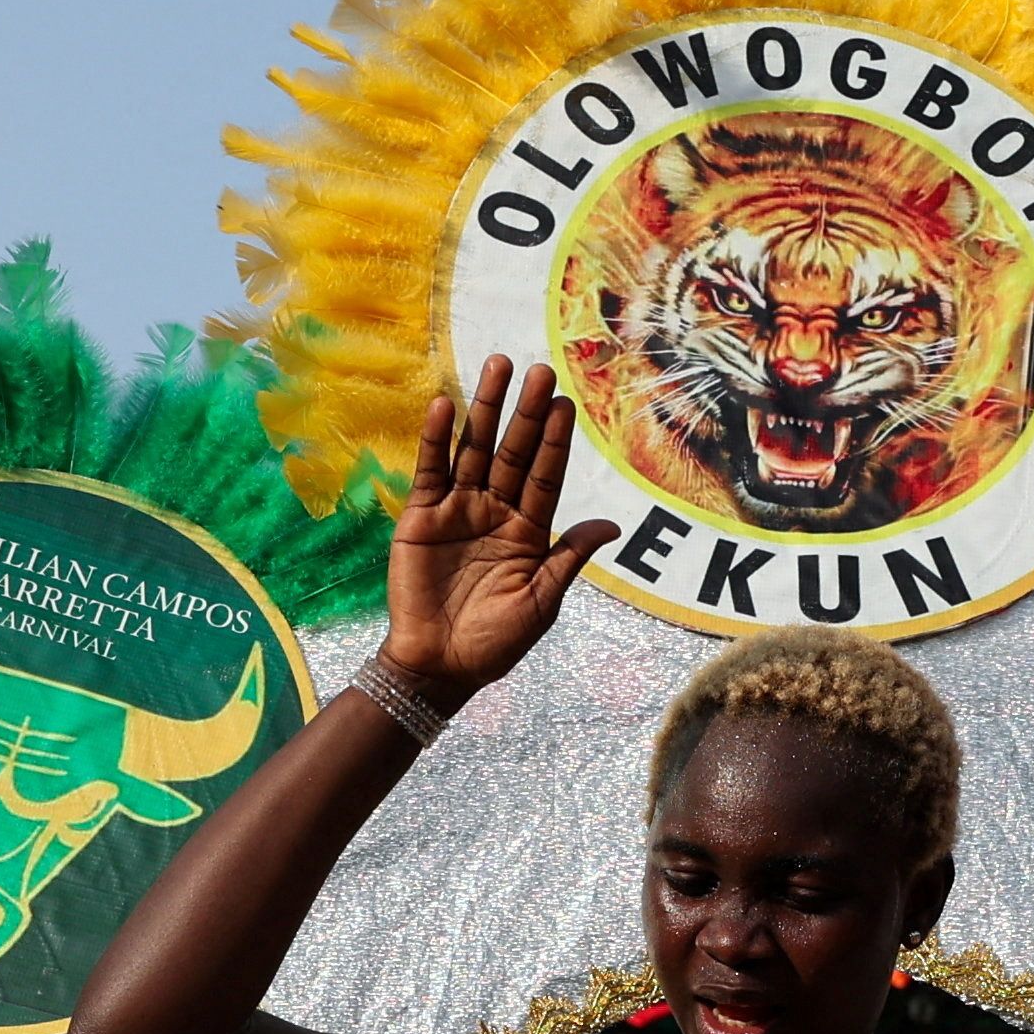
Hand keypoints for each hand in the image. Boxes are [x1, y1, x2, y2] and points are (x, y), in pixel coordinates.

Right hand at [380, 358, 618, 702]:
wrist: (439, 667)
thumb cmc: (495, 642)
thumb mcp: (541, 602)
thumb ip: (567, 558)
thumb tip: (612, 526)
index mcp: (527, 530)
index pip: (545, 476)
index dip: (556, 441)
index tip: (568, 405)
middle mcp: (494, 511)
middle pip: (513, 452)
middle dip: (527, 413)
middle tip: (541, 371)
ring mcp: (457, 509)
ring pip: (474, 450)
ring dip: (485, 409)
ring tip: (498, 366)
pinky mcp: (421, 516)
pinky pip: (431, 470)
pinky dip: (437, 439)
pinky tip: (446, 406)